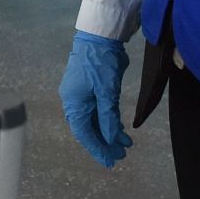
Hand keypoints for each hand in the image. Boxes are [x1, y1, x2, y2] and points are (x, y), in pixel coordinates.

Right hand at [58, 30, 132, 166]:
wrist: (100, 36)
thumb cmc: (101, 64)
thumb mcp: (106, 92)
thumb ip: (107, 117)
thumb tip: (110, 138)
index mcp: (73, 103)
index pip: (84, 132)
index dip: (97, 148)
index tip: (110, 161)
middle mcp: (74, 101)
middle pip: (88, 128)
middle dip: (105, 143)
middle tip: (121, 156)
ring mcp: (82, 94)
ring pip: (95, 120)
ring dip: (109, 133)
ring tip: (126, 144)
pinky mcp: (91, 89)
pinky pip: (98, 111)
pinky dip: (109, 121)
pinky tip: (120, 128)